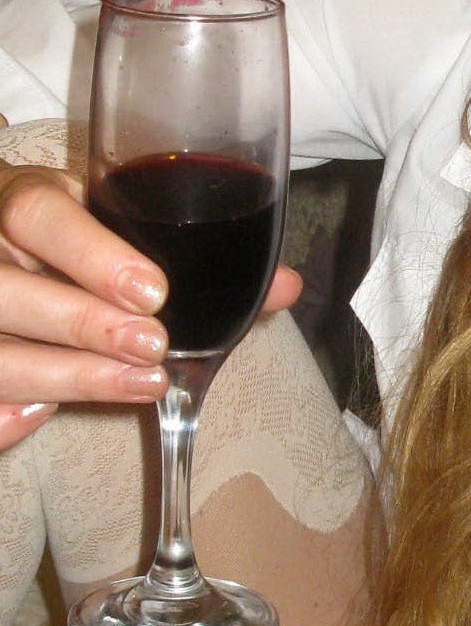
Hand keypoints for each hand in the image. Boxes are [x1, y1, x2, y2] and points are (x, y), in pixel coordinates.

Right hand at [0, 159, 301, 450]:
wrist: (13, 255)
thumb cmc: (82, 245)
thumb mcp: (127, 232)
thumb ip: (201, 258)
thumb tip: (287, 285)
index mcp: (23, 204)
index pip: (37, 214)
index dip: (90, 253)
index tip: (153, 292)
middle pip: (5, 286)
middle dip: (80, 322)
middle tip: (152, 348)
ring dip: (61, 375)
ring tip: (139, 387)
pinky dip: (0, 417)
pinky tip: (39, 421)